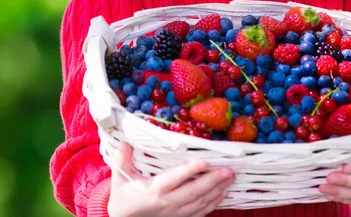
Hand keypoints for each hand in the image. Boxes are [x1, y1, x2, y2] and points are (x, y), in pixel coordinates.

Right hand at [107, 142, 234, 216]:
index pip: (174, 179)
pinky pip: (199, 213)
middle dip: (212, 181)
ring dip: (217, 190)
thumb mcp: (120, 177)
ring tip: (230, 178)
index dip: (189, 171)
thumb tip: (126, 140)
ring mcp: (174, 214)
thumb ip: (122, 159)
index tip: (203, 161)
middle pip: (192, 192)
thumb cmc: (123, 197)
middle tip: (228, 170)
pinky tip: (223, 193)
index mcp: (153, 191)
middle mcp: (166, 204)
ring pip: (199, 203)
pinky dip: (213, 203)